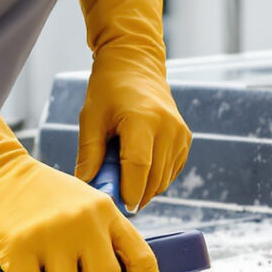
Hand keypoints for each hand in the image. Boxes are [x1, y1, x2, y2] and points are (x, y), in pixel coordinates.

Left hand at [72, 0, 191, 209]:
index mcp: (142, 120)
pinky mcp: (185, 138)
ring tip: (123, 175)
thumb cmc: (108, 89)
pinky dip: (155, 177)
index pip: (139, 168)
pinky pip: (171, 171)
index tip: (118, 207)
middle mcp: (167, 128)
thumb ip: (90, 153)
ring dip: (144, 187)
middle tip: (113, 195)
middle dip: (134, 194)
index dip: (129, 192)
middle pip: (153, 178)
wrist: (136, 64)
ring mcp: (180, 134)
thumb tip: (86, 186)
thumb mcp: (91, 118)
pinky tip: (138, 169)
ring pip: (164, 179)